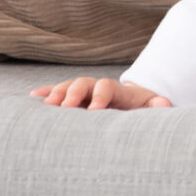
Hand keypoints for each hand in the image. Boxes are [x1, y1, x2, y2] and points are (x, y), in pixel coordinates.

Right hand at [31, 76, 170, 110]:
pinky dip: (46, 94)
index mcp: (119, 91)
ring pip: (68, 87)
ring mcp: (85, 94)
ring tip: (46, 105)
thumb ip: (158, 107)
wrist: (136, 106)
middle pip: (84, 83)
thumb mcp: (153, 108)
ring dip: (56, 94)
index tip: (95, 110)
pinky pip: (57, 94)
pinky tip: (32, 98)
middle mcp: (99, 89)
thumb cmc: (143, 111)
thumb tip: (163, 104)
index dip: (101, 96)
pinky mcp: (74, 101)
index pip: (108, 86)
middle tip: (65, 107)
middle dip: (74, 93)